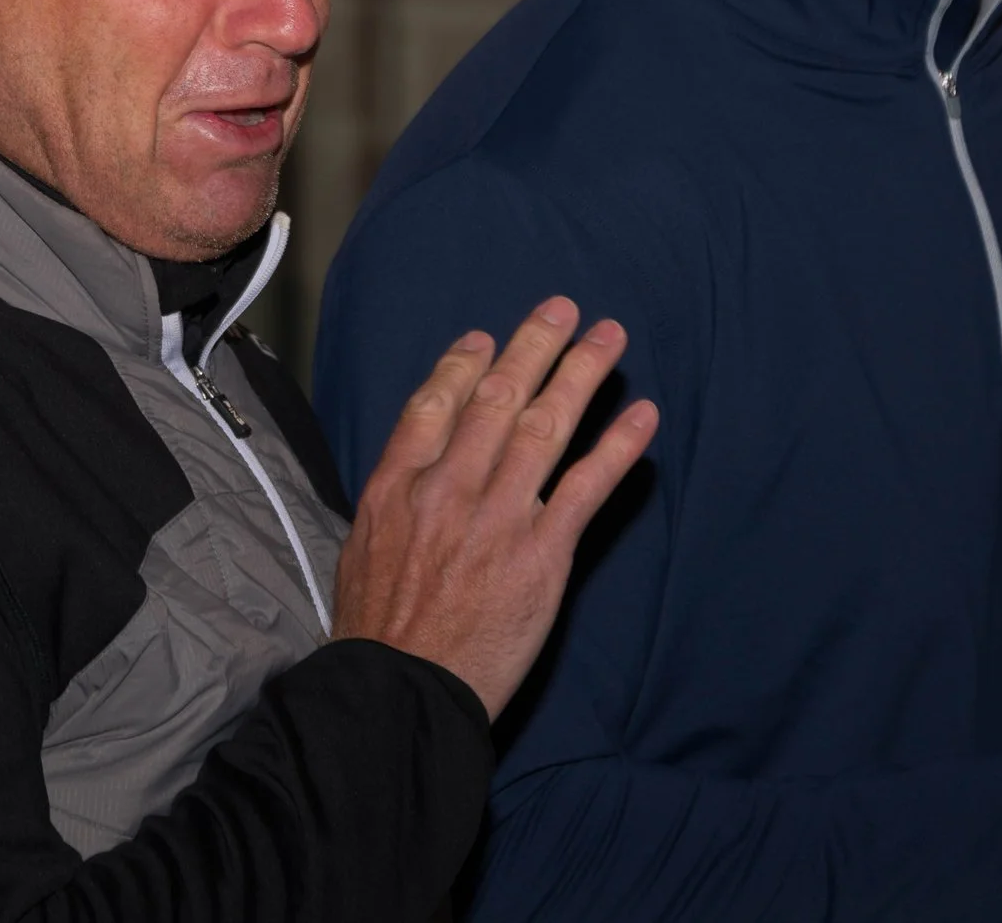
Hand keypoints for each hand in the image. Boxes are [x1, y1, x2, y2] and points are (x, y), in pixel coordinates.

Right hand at [332, 298, 657, 716]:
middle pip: (496, 398)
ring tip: (609, 337)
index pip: (434, 404)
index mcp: (397, 487)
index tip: (486, 338)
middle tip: (562, 309)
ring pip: (544, 427)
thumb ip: (393, 502)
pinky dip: (617, 448)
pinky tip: (642, 416)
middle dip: (533, 346)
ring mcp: (497, 518)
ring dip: (582, 375)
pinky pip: (586, 488)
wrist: (401, 692)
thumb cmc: (378, 633)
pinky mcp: (541, 555)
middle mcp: (448, 490)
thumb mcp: (360, 552)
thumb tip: (414, 467)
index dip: (464, 364)